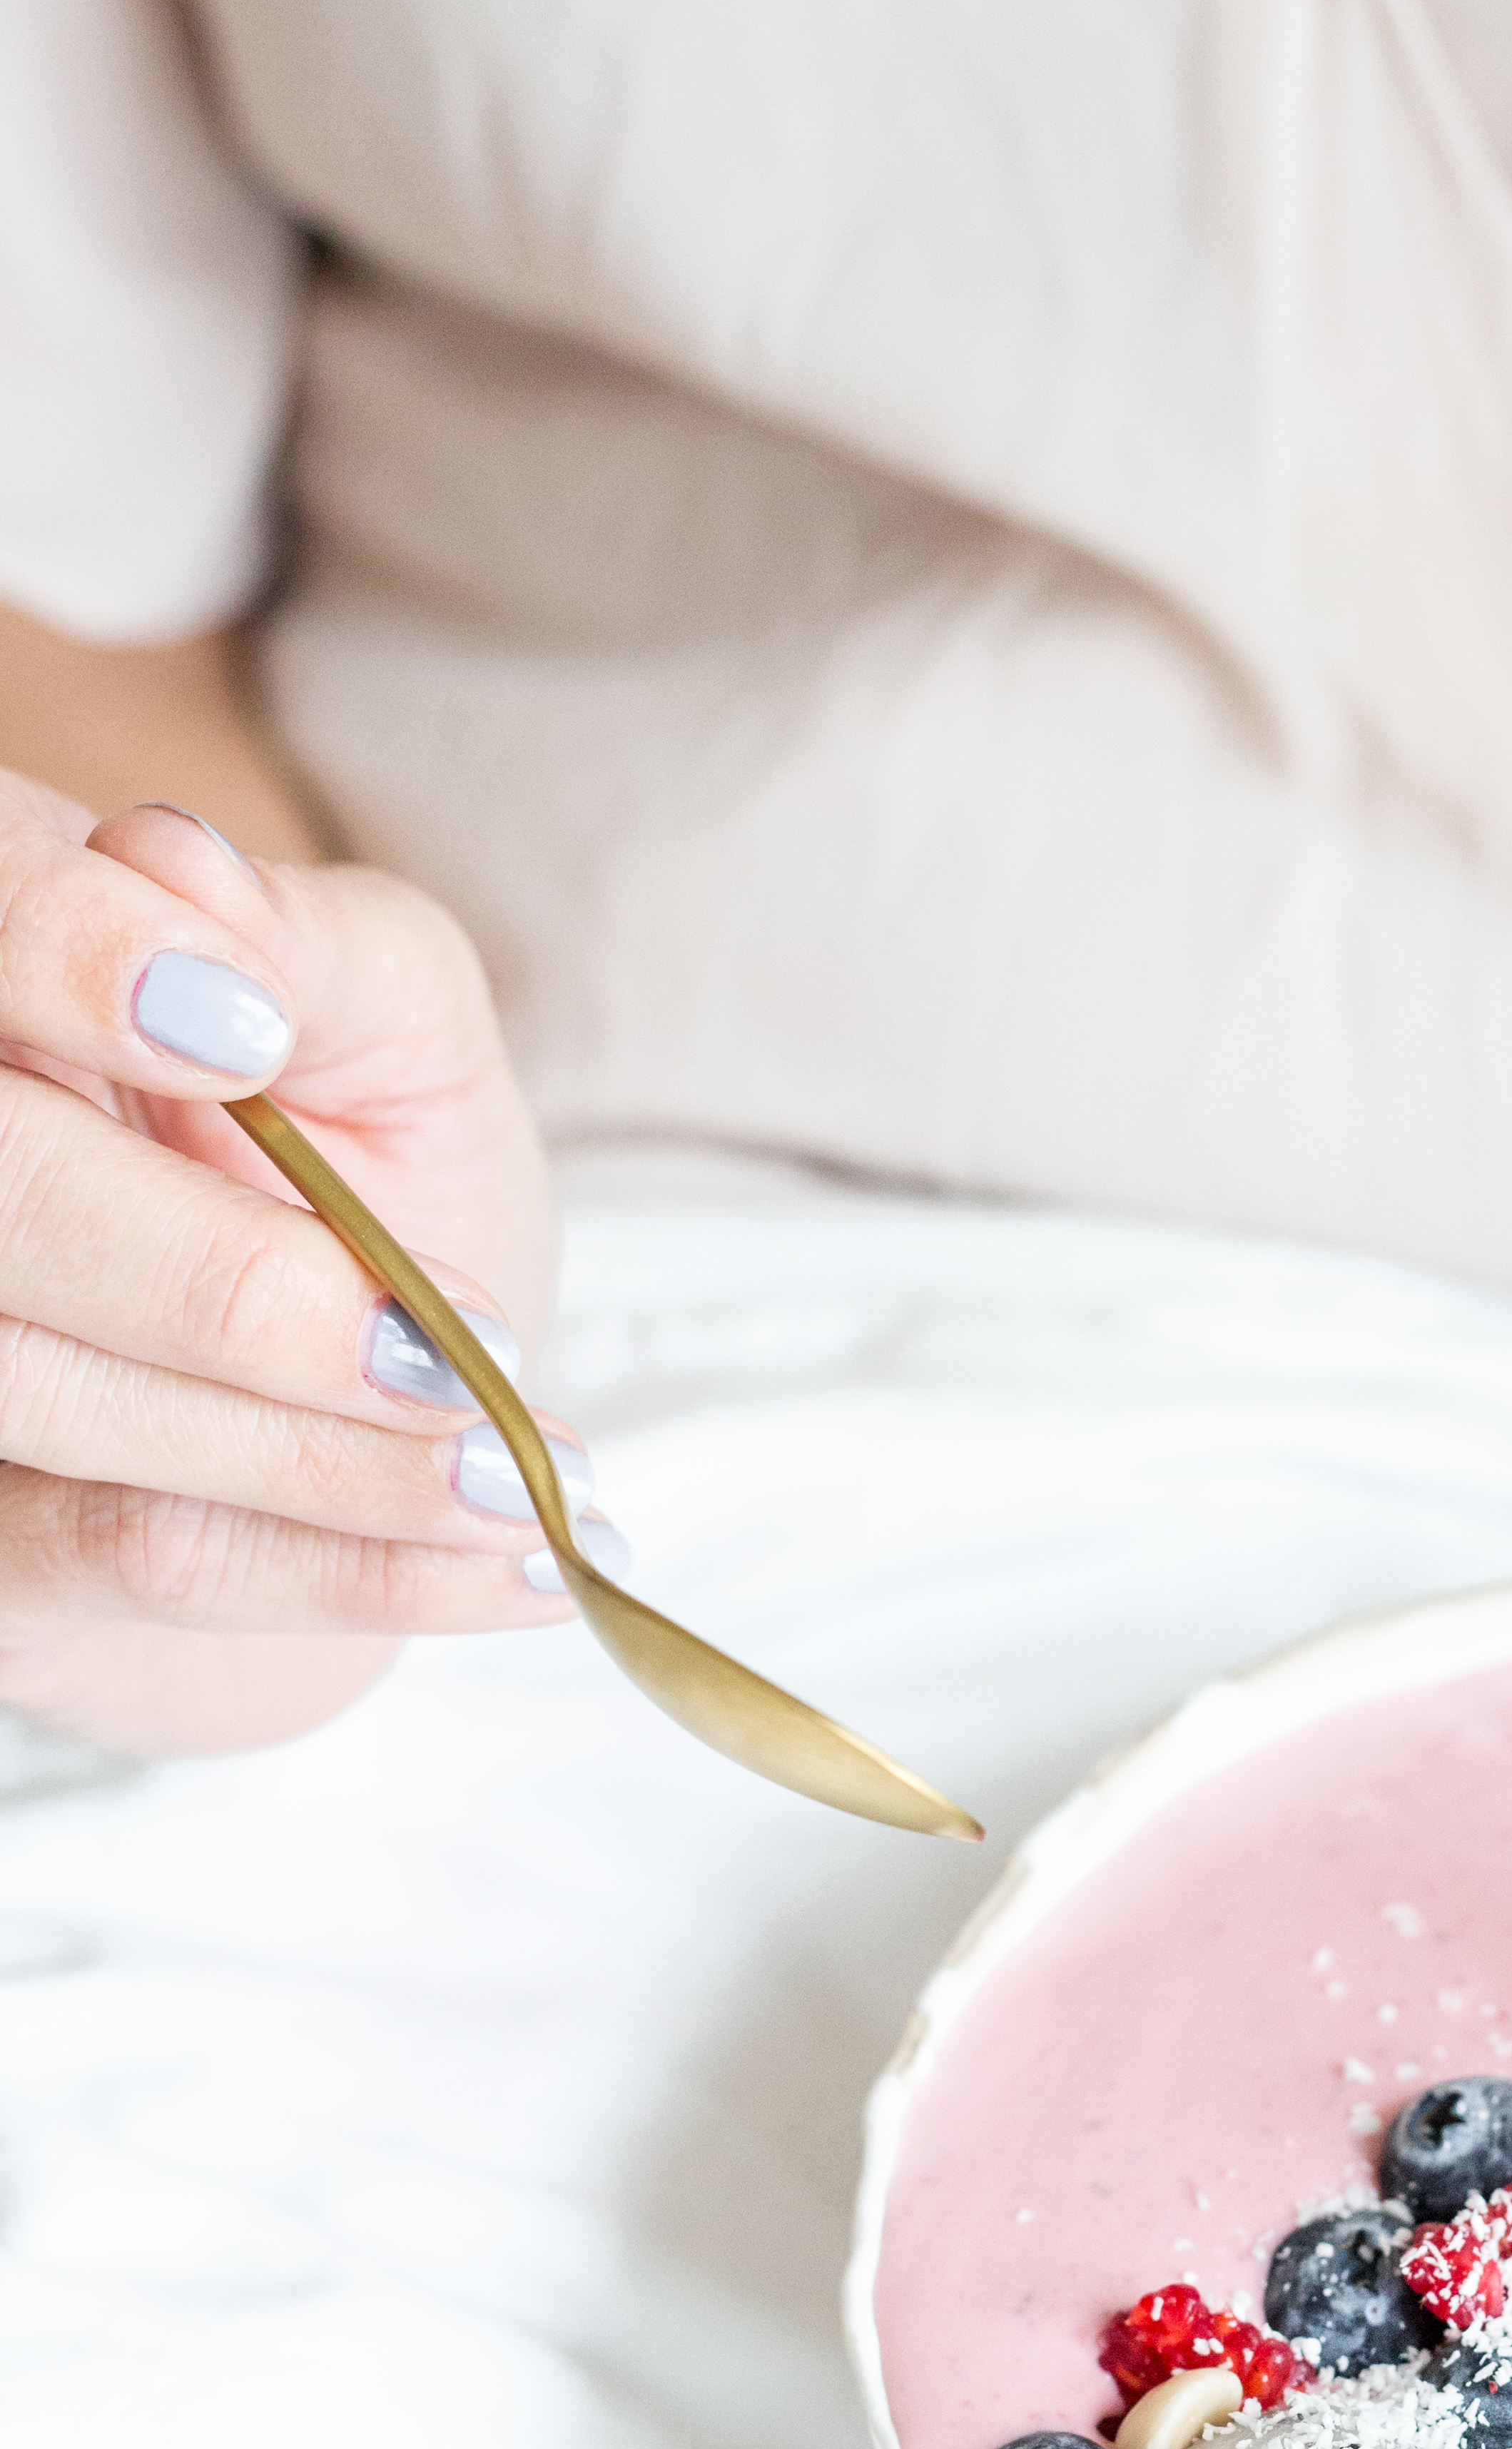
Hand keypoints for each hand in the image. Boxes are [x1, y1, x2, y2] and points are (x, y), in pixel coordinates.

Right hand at [0, 780, 587, 1756]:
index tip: (244, 1029)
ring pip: (53, 1392)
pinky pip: (127, 1552)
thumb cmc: (384, 1180)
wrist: (394, 1408)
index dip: (62, 955)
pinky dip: (345, 1566)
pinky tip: (511, 1573)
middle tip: (452, 1351)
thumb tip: (174, 874)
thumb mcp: (403, 1034)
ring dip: (322, 1457)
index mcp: (14, 986)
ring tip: (524, 1479)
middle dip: (229, 1291)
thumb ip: (317, 952)